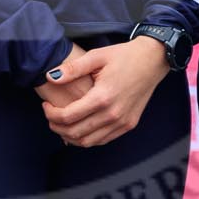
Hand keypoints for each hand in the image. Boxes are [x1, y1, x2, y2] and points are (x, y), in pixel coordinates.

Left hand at [41, 38, 170, 147]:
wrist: (153, 60)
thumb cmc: (124, 56)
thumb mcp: (97, 56)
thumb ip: (72, 69)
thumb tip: (50, 76)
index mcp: (103, 97)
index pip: (68, 116)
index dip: (51, 114)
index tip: (45, 106)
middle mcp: (113, 114)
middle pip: (76, 133)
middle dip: (57, 127)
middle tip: (50, 116)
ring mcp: (122, 122)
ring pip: (88, 142)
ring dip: (70, 136)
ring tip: (62, 123)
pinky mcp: (128, 125)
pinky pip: (103, 140)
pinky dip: (87, 138)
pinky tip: (79, 127)